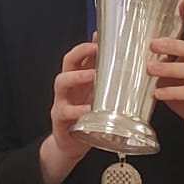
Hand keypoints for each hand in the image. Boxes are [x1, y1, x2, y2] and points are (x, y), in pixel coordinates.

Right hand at [40, 40, 96, 183]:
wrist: (71, 145)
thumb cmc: (86, 117)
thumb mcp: (97, 96)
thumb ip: (106, 80)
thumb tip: (123, 63)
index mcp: (78, 79)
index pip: (80, 55)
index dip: (88, 45)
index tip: (100, 38)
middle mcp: (68, 87)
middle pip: (68, 62)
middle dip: (80, 52)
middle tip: (96, 49)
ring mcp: (61, 102)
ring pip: (62, 82)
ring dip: (77, 76)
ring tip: (93, 76)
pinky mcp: (60, 119)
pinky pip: (66, 111)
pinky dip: (78, 110)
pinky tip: (89, 110)